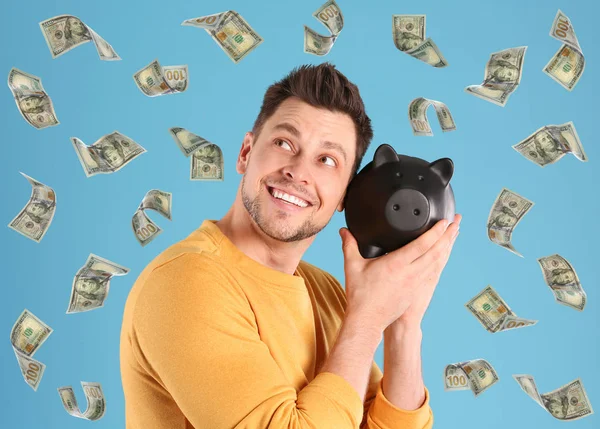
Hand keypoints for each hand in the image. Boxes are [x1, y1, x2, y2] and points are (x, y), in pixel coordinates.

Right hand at [340, 214, 460, 332]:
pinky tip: (442, 255)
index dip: (435, 232)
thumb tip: (344, 231)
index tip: (443, 222)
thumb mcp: (352, 267)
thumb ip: (349, 245)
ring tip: (453, 235)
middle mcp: (410, 273)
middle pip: (436, 252)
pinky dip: (440, 261)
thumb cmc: (360, 295)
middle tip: (456, 223)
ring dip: (447, 247)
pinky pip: (433, 272)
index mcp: (397, 264)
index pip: (422, 244)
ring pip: (437, 262)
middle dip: (447, 236)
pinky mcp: (415, 291)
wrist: (367, 320)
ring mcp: (415, 283)